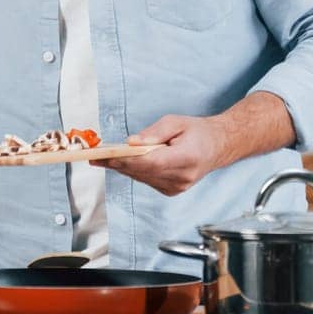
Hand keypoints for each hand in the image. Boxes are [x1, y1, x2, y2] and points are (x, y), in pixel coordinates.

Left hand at [92, 114, 231, 196]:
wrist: (218, 146)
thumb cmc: (197, 131)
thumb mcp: (176, 122)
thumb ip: (153, 133)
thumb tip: (131, 142)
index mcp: (187, 158)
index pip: (151, 162)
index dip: (127, 159)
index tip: (106, 155)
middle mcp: (182, 177)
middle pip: (142, 172)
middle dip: (117, 163)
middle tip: (94, 156)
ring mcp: (178, 187)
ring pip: (142, 178)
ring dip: (121, 168)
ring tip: (100, 159)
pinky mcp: (172, 190)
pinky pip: (147, 180)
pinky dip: (133, 172)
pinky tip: (120, 163)